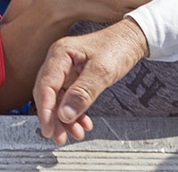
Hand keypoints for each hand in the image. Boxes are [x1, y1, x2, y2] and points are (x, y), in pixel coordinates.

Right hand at [34, 18, 148, 144]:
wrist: (132, 39)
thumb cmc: (117, 47)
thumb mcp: (102, 71)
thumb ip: (82, 93)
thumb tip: (65, 114)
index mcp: (60, 54)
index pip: (45, 86)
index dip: (45, 110)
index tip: (48, 129)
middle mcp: (59, 61)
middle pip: (48, 94)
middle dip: (53, 118)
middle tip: (60, 137)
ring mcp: (66, 69)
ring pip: (58, 99)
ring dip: (64, 118)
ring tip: (75, 133)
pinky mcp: (74, 77)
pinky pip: (69, 98)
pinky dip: (74, 112)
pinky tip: (83, 122)